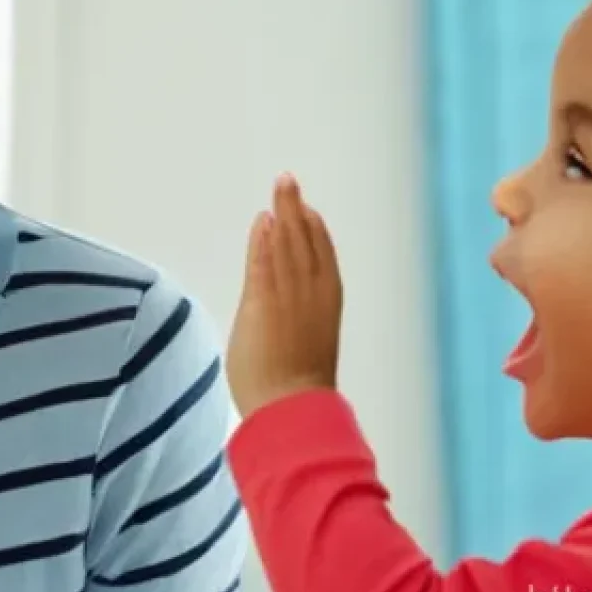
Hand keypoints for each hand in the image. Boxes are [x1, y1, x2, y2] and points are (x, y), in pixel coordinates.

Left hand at [226, 173, 342, 419]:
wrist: (292, 410)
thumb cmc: (297, 393)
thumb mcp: (305, 349)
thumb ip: (297, 323)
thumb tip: (285, 317)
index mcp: (328, 304)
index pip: (322, 256)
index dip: (314, 230)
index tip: (306, 210)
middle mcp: (312, 293)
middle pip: (304, 240)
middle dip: (295, 208)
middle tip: (288, 180)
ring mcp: (288, 295)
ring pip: (286, 242)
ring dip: (282, 212)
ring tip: (280, 187)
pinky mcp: (263, 301)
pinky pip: (264, 260)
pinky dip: (264, 238)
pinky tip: (263, 219)